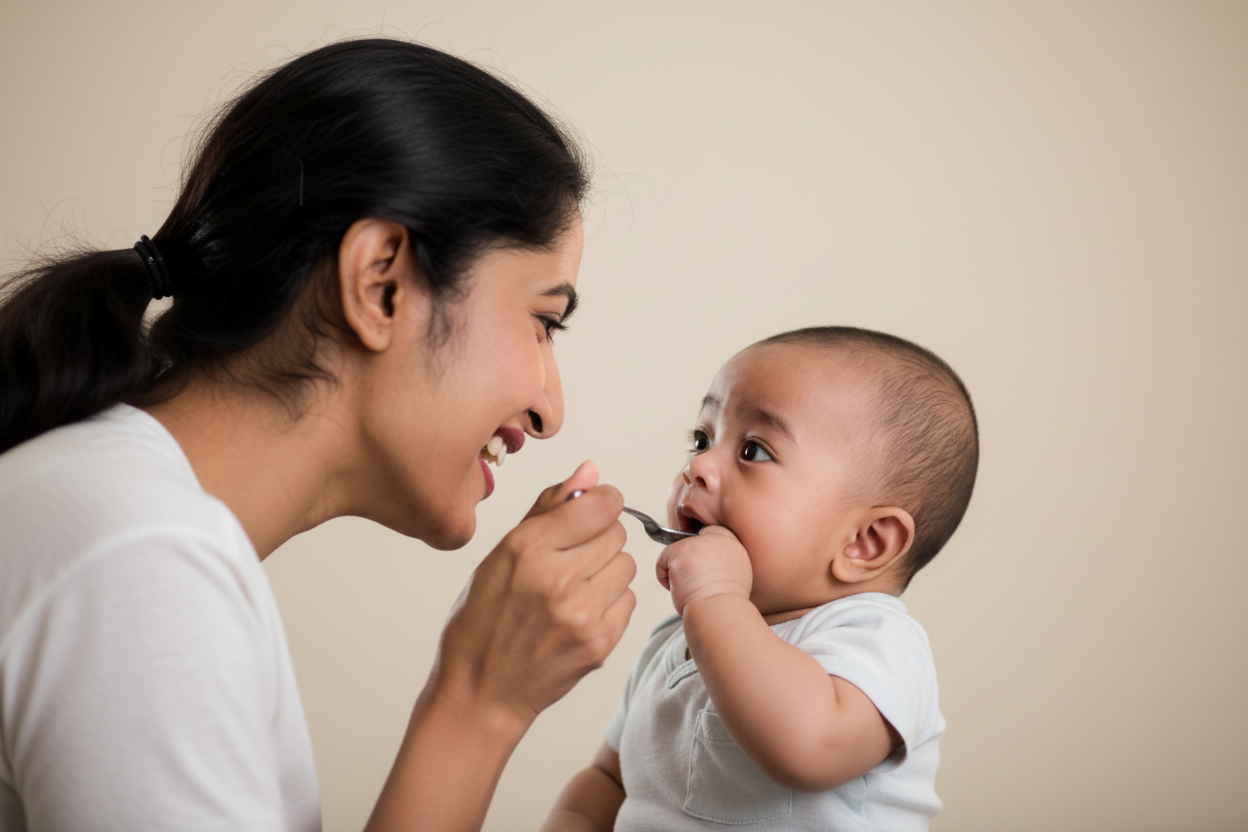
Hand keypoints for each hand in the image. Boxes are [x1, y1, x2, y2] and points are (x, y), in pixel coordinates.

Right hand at [433, 461, 636, 724]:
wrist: (480, 693)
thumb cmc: (483, 621)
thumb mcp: (499, 555)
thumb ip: (549, 507)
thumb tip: (590, 469)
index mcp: (527, 548)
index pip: (601, 503)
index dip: (601, 502)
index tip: (591, 511)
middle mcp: (556, 578)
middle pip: (617, 532)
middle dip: (598, 539)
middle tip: (570, 560)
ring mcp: (581, 614)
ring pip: (626, 565)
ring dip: (606, 571)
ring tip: (573, 588)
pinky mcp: (599, 644)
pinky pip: (627, 601)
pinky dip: (609, 603)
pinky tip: (579, 613)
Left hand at [655, 525, 751, 615]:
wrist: (720, 612)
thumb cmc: (724, 605)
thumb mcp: (734, 578)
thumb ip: (722, 564)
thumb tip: (703, 564)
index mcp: (734, 546)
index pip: (712, 534)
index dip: (701, 550)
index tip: (700, 569)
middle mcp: (717, 538)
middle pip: (690, 545)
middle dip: (688, 565)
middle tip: (698, 586)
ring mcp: (698, 542)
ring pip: (675, 554)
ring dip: (678, 574)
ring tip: (692, 590)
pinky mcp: (680, 550)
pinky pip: (662, 562)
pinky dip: (665, 580)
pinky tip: (681, 589)